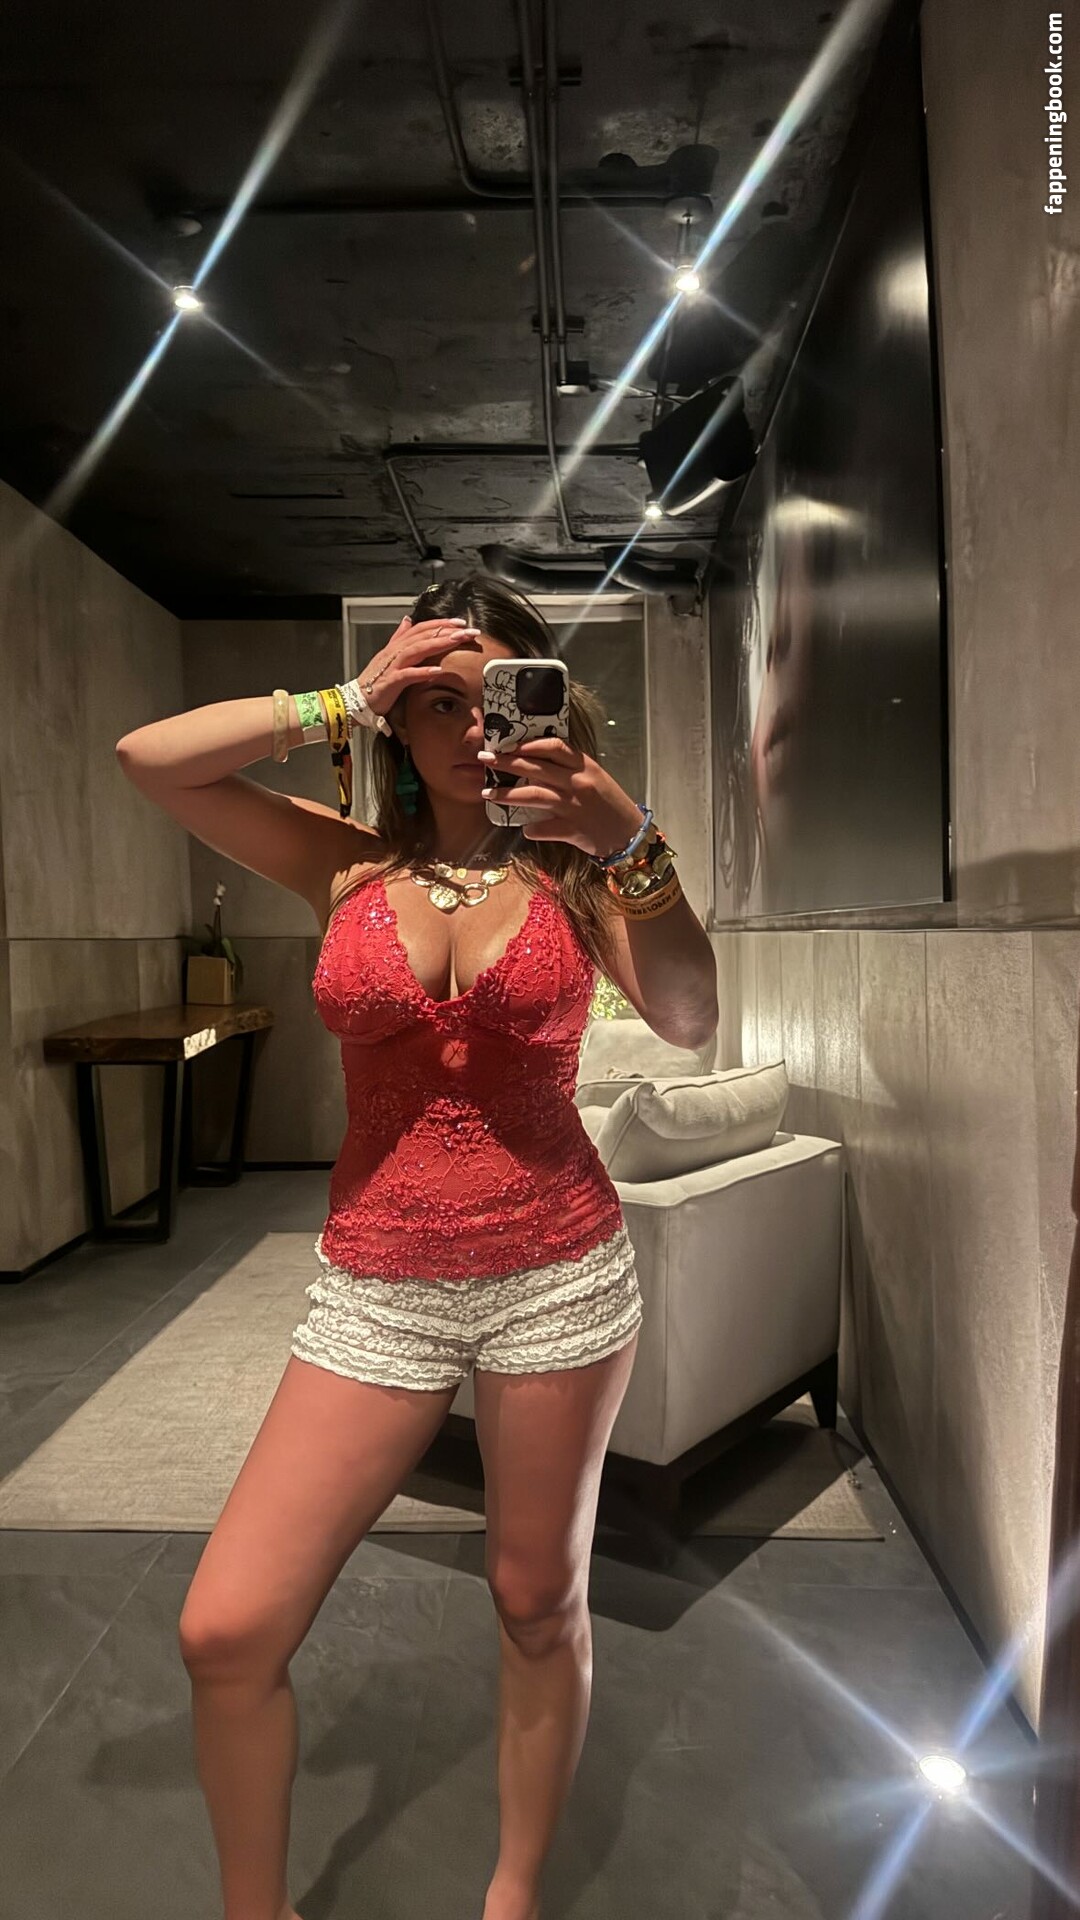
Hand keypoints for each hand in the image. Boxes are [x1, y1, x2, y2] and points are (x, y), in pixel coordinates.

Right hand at [348, 615, 480, 723]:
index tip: (461, 623)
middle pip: (423, 635)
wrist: (356, 700)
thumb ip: (399, 637)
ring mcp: (392, 665)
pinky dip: (422, 671)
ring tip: (457, 640)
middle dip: (447, 631)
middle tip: (468, 630)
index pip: (422, 629)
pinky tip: (438, 670)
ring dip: (438, 643)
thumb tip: (407, 620)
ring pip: (417, 649)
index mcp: (397, 646)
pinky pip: (407, 675)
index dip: (441, 624)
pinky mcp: (390, 682)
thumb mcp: (389, 655)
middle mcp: (395, 651)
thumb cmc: (375, 680)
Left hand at [478, 736, 644, 856]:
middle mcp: (578, 782)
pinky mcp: (571, 830)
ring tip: (488, 793)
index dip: (527, 744)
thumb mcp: (595, 777)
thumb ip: (570, 769)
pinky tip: (524, 829)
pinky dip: (530, 828)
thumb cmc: (611, 804)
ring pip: (533, 796)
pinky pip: (542, 828)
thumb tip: (536, 764)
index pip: (552, 746)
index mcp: (585, 766)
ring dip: (507, 795)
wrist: (629, 835)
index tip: (507, 744)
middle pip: (535, 768)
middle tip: (485, 760)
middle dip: (506, 763)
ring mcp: (574, 806)